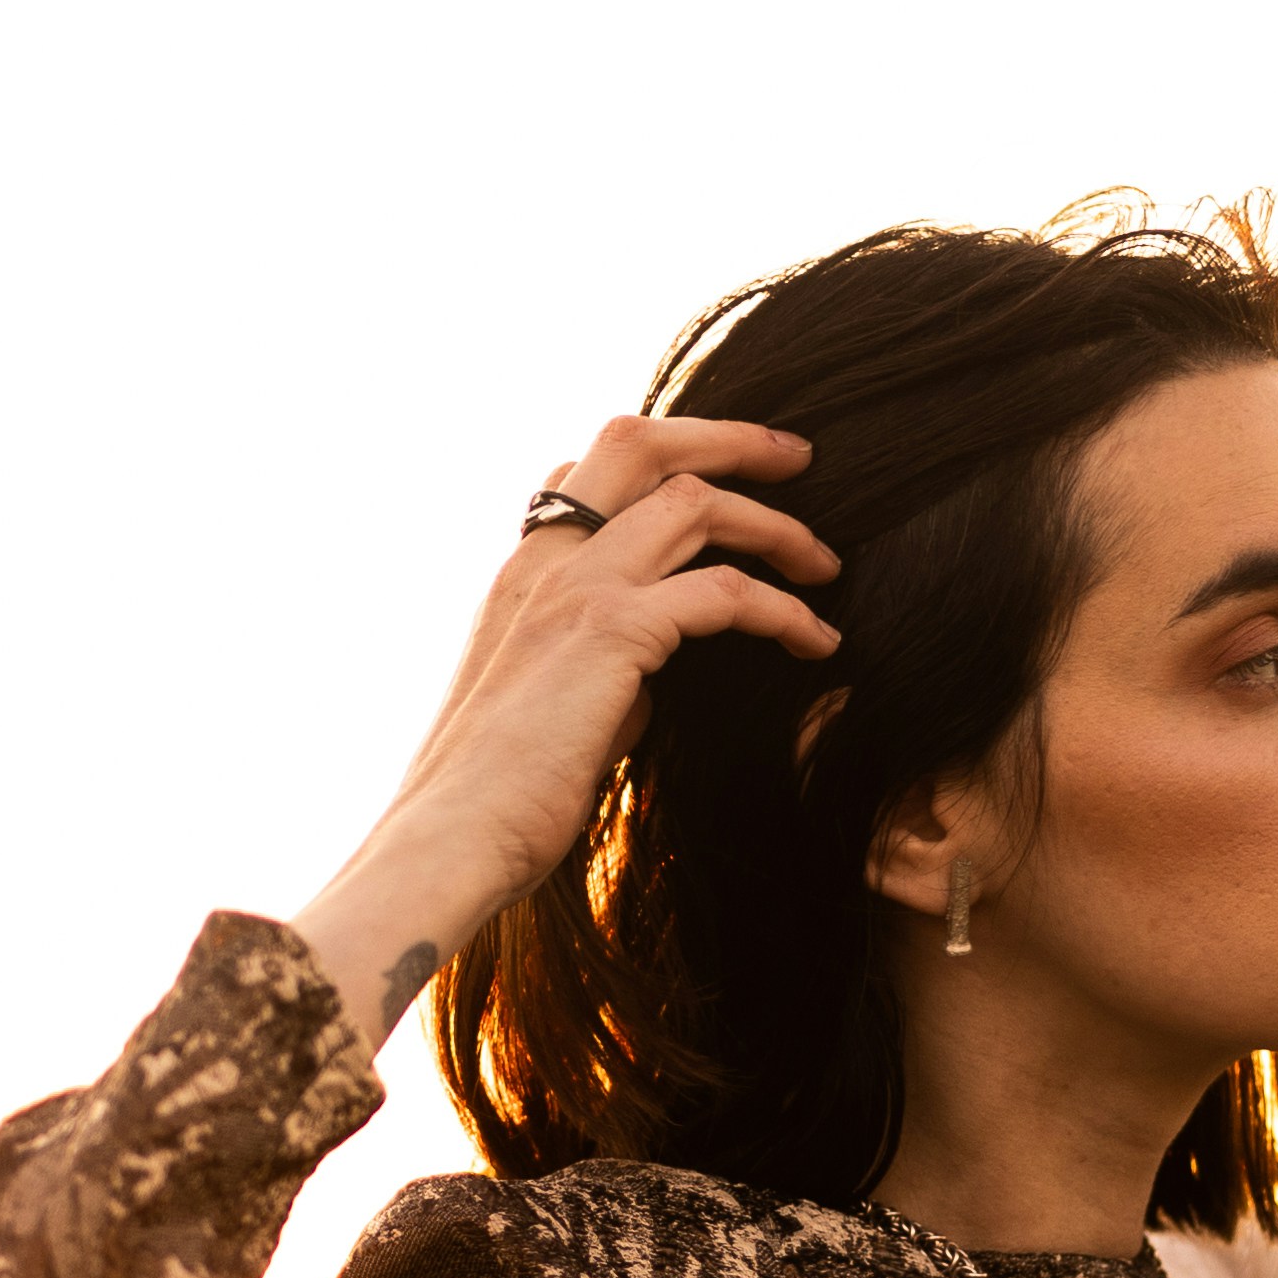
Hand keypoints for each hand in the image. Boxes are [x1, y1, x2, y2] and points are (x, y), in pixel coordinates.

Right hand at [292, 418, 840, 1027]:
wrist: (450, 839)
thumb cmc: (497, 800)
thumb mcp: (551, 710)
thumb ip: (603, 669)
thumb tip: (658, 672)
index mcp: (519, 574)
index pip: (580, 471)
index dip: (657, 459)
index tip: (720, 479)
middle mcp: (543, 560)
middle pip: (639, 442)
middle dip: (729, 437)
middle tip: (798, 458)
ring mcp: (574, 586)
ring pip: (694, 502)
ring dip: (776, 526)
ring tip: (827, 566)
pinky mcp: (612, 631)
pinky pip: (723, 591)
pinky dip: (783, 609)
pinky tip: (817, 642)